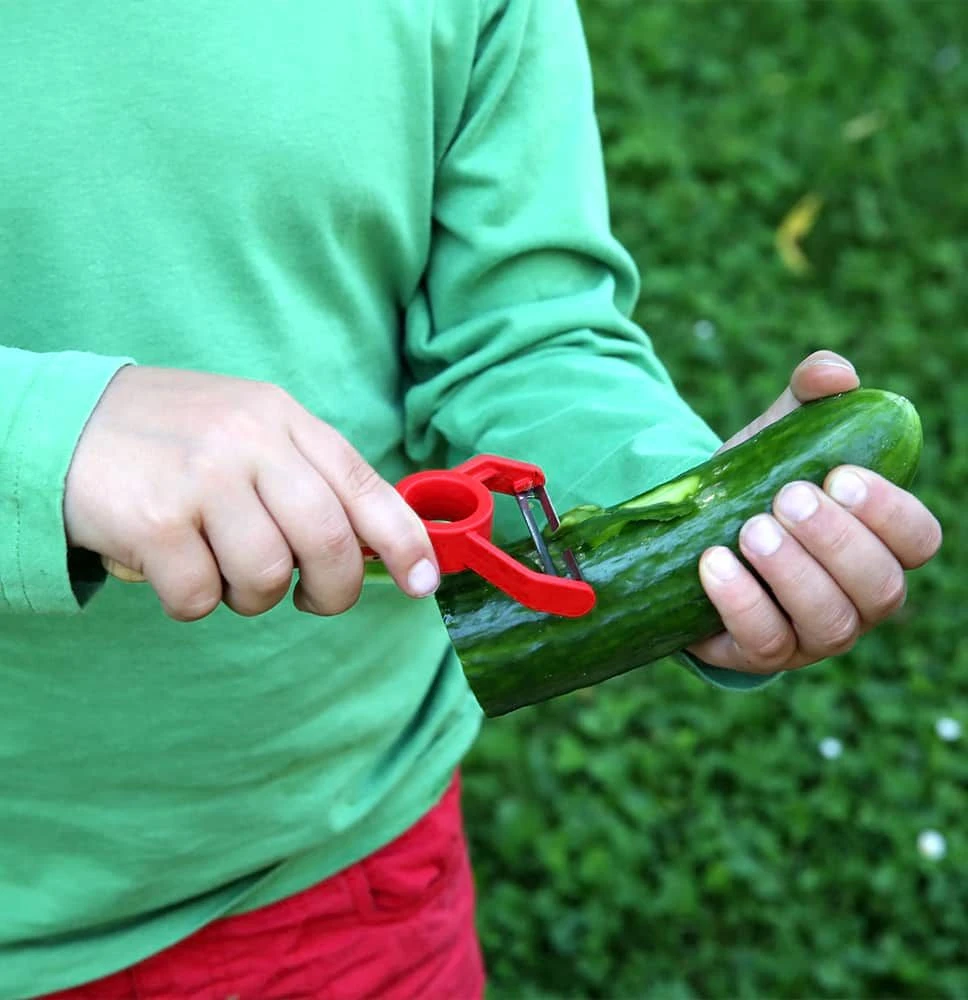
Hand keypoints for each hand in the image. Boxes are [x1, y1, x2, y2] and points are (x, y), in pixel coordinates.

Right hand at [64, 366, 439, 620]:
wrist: (62, 423)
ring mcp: (203, 478)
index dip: (406, 541)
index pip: (365, 485)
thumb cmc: (172, 440)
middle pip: (330, 542)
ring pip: (268, 577)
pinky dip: (193, 601)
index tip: (426, 581)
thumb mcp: (248, 431)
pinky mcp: (156, 520)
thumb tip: (374, 545)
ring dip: (251, 595)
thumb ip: (307, 476)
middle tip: (311, 597)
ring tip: (220, 567)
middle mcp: (251, 441)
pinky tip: (172, 567)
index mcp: (284, 419)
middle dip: (333, 590)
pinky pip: (203, 598)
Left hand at [688, 350, 941, 672]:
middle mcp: (858, 598)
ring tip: (751, 529)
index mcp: (879, 545)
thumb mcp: (780, 434)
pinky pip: (766, 643)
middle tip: (787, 498)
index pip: (918, 541)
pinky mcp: (763, 652)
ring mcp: (813, 634)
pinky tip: (713, 563)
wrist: (694, 530)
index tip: (841, 476)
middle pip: (879, 587)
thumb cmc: (757, 483)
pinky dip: (741, 602)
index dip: (890, 513)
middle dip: (836, 541)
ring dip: (793, 574)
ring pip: (830, 622)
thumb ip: (810, 395)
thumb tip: (836, 373)